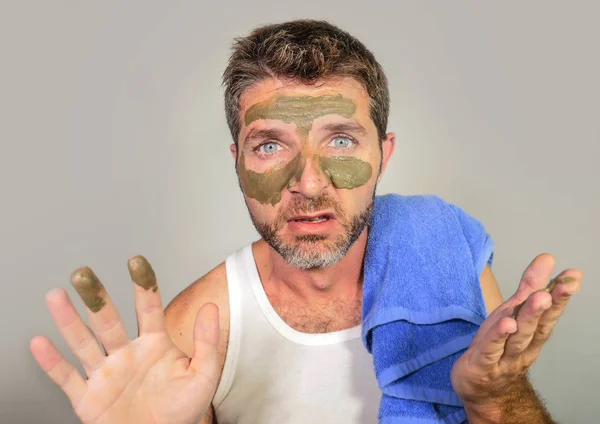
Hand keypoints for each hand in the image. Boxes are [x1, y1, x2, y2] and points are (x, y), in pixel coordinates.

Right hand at [30, 256, 219, 423]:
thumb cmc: (182, 409)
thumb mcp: (203, 374)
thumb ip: (208, 341)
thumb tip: (212, 307)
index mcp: (154, 344)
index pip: (148, 308)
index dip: (143, 285)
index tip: (136, 262)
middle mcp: (126, 353)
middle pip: (108, 320)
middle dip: (96, 298)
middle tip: (84, 274)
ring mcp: (106, 374)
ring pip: (84, 342)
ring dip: (69, 321)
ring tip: (57, 296)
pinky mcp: (89, 398)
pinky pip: (67, 378)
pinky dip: (52, 362)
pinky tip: (40, 343)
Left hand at [450, 253, 582, 404]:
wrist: (480, 389)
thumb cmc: (499, 346)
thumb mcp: (512, 313)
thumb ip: (529, 287)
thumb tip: (548, 258)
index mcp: (532, 334)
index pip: (549, 314)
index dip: (561, 297)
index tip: (573, 276)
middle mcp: (523, 347)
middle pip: (535, 326)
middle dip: (545, 307)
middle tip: (552, 289)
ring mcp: (504, 358)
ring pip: (517, 338)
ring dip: (528, 318)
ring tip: (537, 299)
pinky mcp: (482, 365)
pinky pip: (491, 350)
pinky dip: (498, 337)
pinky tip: (506, 325)